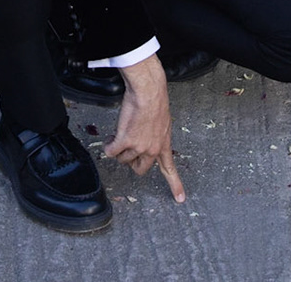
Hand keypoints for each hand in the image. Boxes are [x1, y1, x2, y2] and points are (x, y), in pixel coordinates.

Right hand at [104, 55, 185, 202]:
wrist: (148, 91)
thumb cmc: (155, 100)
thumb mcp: (162, 122)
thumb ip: (154, 134)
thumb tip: (144, 137)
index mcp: (164, 144)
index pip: (170, 169)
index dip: (175, 185)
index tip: (180, 199)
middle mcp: (152, 149)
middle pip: (139, 169)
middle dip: (131, 161)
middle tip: (128, 148)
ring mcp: (139, 147)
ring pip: (123, 159)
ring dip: (119, 148)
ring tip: (120, 133)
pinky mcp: (125, 141)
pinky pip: (111, 152)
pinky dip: (109, 145)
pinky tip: (111, 137)